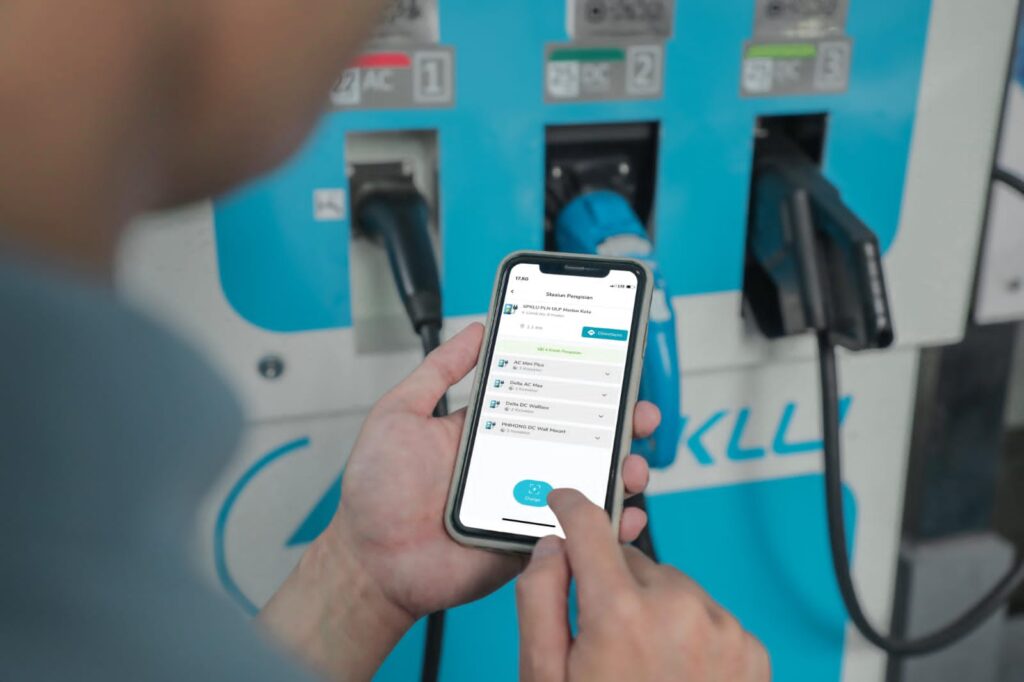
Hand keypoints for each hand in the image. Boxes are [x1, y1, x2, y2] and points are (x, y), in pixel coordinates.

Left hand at [261, 323, 659, 679]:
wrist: (368, 560)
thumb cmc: (376, 490)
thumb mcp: (401, 413)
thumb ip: (438, 371)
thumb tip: (476, 329)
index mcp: (491, 429)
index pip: (549, 400)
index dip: (584, 386)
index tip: (615, 370)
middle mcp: (516, 463)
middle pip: (581, 441)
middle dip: (619, 427)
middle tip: (640, 416)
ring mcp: (526, 503)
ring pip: (588, 485)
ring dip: (622, 474)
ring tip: (634, 467)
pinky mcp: (530, 542)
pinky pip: (577, 535)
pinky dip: (608, 528)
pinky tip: (626, 516)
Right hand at [517, 489, 770, 681]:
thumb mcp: (544, 678)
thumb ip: (540, 601)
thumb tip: (551, 547)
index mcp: (620, 614)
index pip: (590, 527)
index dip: (571, 508)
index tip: (564, 502)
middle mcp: (677, 608)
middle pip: (631, 560)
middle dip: (611, 583)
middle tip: (603, 640)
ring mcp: (720, 627)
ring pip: (671, 585)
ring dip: (653, 606)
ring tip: (644, 665)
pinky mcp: (750, 648)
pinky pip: (707, 613)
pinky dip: (689, 629)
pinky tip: (676, 673)